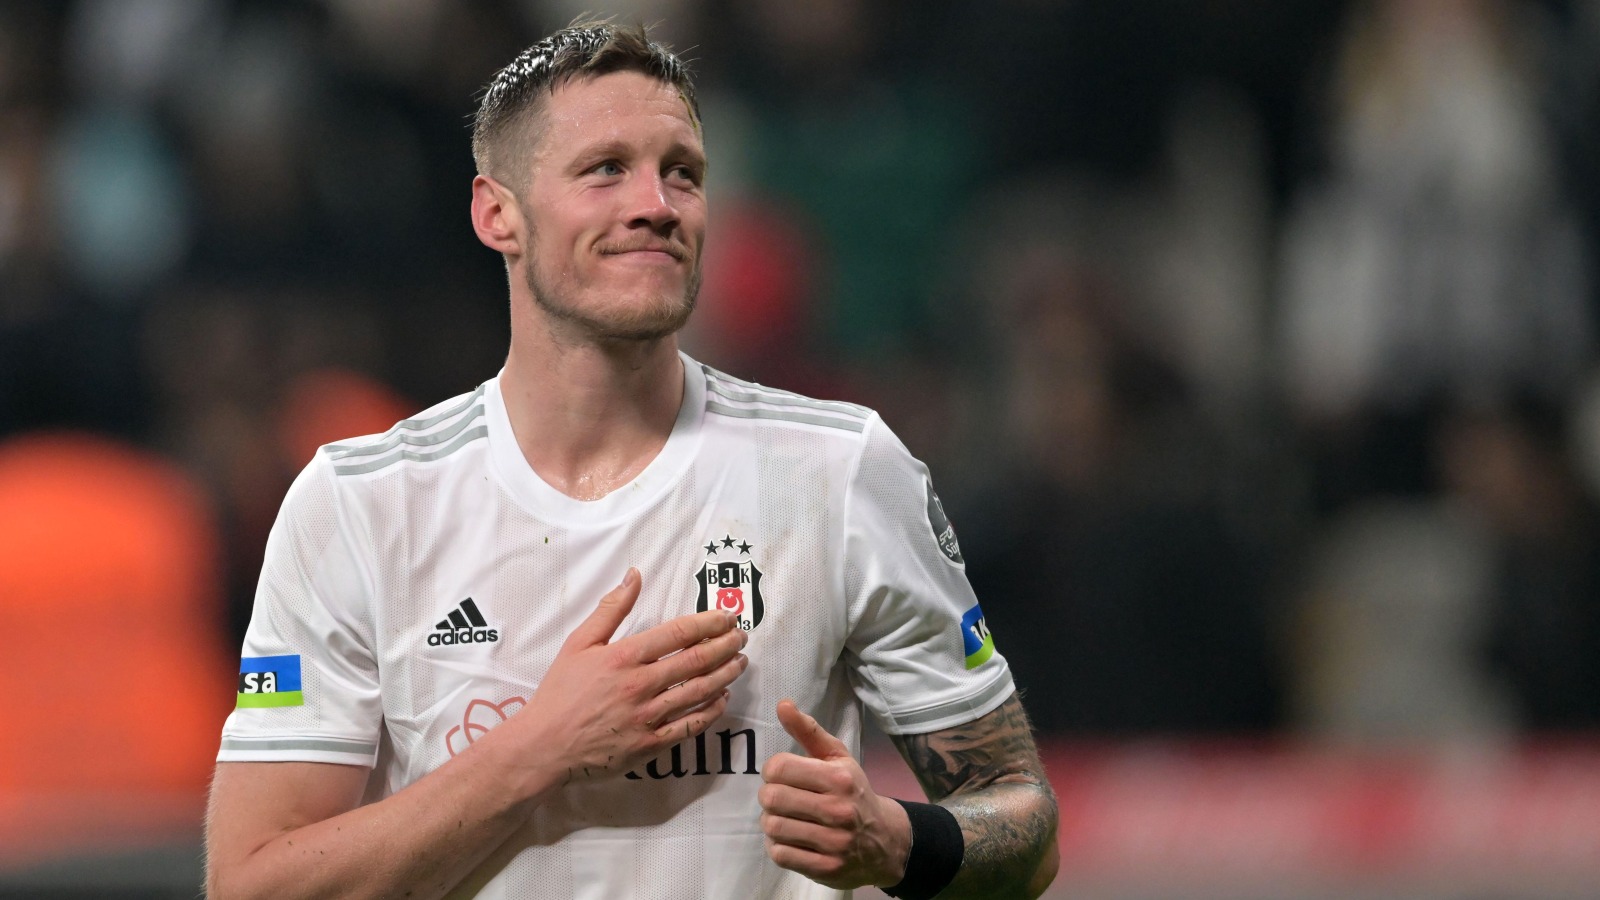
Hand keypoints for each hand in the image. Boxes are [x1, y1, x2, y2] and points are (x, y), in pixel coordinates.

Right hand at [510, 568, 748, 784]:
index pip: (678, 634)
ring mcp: (647, 718)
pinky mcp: (650, 745)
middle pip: (696, 661)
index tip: (727, 617)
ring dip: (725, 675)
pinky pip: (690, 726)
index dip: (709, 623)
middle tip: (742, 637)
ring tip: (740, 663)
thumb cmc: (560, 692)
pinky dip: (711, 711)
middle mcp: (641, 685)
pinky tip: (722, 699)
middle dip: (725, 646)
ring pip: (699, 692)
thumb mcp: (578, 643)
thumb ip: (611, 608)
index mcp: (624, 657)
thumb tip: (635, 574)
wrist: (544, 746)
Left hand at [759, 699, 911, 888]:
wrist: (885, 841)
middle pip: (771, 797)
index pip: (778, 768)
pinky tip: (792, 839)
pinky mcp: (826, 868)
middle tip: (782, 799)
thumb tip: (782, 704)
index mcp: (839, 777)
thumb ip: (808, 731)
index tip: (784, 776)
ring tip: (787, 819)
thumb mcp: (837, 758)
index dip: (773, 771)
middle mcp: (838, 809)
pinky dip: (778, 845)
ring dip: (773, 822)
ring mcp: (833, 842)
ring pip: (772, 826)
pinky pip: (779, 853)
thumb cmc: (853, 793)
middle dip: (770, 797)